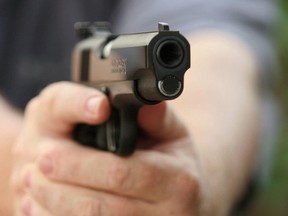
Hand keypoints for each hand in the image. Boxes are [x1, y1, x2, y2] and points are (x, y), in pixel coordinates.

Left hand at [11, 81, 199, 215]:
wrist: (183, 201)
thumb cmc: (174, 163)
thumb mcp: (173, 134)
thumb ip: (156, 116)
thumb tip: (137, 98)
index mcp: (178, 180)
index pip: (121, 173)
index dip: (82, 165)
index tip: (47, 153)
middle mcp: (167, 214)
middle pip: (99, 206)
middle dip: (59, 188)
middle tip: (33, 166)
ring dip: (53, 207)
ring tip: (31, 184)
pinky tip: (40, 209)